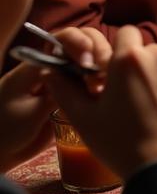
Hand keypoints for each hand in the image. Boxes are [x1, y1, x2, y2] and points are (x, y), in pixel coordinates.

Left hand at [0, 27, 110, 171]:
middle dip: (97, 51)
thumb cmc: (6, 132)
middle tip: (104, 73)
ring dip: (103, 67)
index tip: (90, 62)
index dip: (80, 43)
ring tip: (108, 85)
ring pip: (88, 63)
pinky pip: (90, 82)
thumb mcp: (30, 113)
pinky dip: (103, 83)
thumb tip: (79, 79)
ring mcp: (63, 82)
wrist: (1, 153)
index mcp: (35, 67)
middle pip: (79, 45)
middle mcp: (52, 69)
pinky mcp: (71, 97)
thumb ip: (54, 95)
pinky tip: (109, 94)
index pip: (61, 40)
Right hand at [45, 26, 156, 177]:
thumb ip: (65, 89)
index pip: (125, 34)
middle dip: (141, 66)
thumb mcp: (83, 119)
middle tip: (133, 95)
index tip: (116, 72)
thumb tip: (53, 72)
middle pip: (149, 50)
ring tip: (154, 107)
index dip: (120, 51)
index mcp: (130, 59)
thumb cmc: (122, 145)